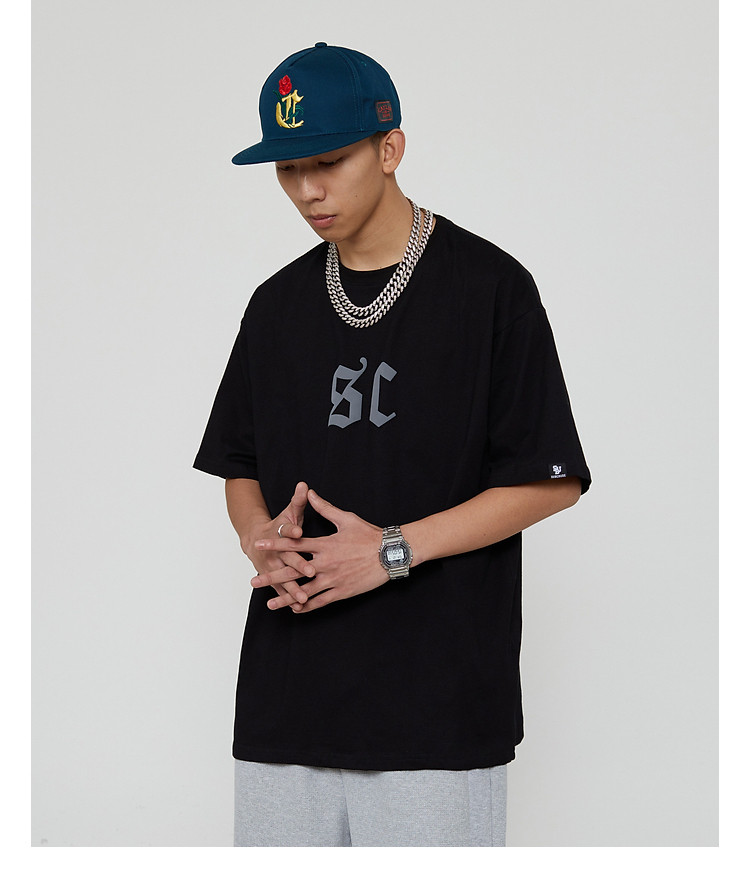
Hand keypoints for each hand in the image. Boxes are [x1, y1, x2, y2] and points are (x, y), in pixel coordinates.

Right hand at [245, 481, 314, 603]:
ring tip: (303, 597)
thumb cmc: (279, 525)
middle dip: (298, 564)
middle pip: (287, 558)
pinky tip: (298, 608)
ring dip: (293, 588)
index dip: (292, 530)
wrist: (254, 540)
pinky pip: (281, 590)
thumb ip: (298, 501)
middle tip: (310, 570)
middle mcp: (274, 551)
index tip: (299, 531)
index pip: (287, 530)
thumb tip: (304, 485)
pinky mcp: (272, 578)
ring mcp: (272, 566)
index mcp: (280, 533)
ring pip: (283, 578)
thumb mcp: (288, 512)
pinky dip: (288, 599)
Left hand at [253, 489, 388, 612]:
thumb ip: (325, 507)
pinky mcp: (342, 591)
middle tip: (254, 581)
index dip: (275, 543)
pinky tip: (296, 609)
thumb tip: (310, 492)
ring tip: (269, 603)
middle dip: (272, 576)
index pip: (294, 543)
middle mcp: (325, 563)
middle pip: (293, 570)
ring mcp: (333, 579)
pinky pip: (321, 601)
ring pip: (304, 590)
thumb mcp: (346, 518)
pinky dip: (307, 606)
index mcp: (325, 544)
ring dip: (286, 596)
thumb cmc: (369, 534)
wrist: (390, 553)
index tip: (259, 544)